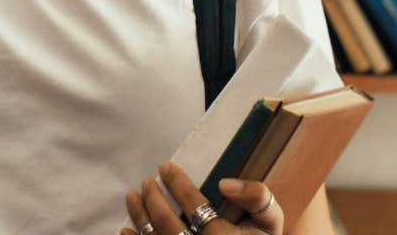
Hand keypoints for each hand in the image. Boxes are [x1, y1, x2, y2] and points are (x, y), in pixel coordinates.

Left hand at [121, 163, 284, 234]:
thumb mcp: (269, 223)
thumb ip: (257, 198)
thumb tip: (224, 183)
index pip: (195, 206)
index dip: (178, 184)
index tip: (166, 167)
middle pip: (168, 224)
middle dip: (153, 199)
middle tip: (147, 181)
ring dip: (139, 216)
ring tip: (132, 196)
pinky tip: (126, 228)